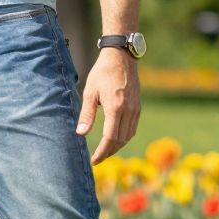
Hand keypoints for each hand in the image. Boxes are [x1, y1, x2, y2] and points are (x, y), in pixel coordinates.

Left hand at [77, 48, 140, 163]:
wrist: (121, 58)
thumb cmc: (102, 73)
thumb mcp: (90, 92)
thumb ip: (87, 114)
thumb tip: (80, 134)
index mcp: (116, 107)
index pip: (110, 138)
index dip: (102, 152)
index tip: (94, 160)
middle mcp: (129, 111)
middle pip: (120, 140)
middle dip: (109, 152)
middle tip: (97, 159)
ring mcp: (136, 109)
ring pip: (129, 136)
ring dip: (117, 146)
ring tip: (105, 152)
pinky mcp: (138, 107)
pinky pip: (132, 128)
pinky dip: (124, 137)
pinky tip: (115, 139)